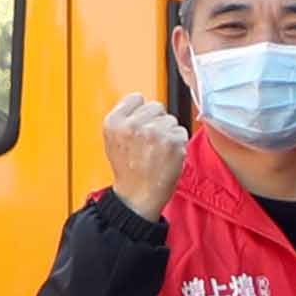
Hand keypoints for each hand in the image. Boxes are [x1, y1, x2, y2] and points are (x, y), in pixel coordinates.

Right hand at [99, 95, 187, 219]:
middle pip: (157, 106)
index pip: (137, 98)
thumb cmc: (129, 171)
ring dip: (168, 133)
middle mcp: (133, 125)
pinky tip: (167, 156)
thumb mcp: (113, 141)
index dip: (142, 112)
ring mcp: (153, 132)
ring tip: (157, 151)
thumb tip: (142, 103)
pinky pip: (182, 132)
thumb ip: (125, 119)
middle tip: (150, 143)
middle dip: (156, 122)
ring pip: (171, 120)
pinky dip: (178, 144)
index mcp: (114, 122)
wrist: (137, 197)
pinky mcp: (172, 142)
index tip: (141, 125)